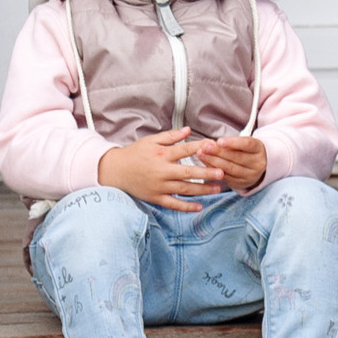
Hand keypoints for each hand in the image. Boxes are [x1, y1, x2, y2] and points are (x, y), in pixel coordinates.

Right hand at [98, 128, 219, 210]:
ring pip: (184, 189)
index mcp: (161, 155)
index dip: (200, 148)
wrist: (115, 171)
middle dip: (206, 173)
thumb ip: (171, 136)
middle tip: (222, 172)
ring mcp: (159, 186)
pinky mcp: (156, 198)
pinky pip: (173, 204)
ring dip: (202, 190)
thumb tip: (189, 130)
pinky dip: (186, 207)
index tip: (214, 146)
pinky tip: (199, 207)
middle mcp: (162, 171)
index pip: (184, 150)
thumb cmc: (134, 153)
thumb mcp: (151, 141)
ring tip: (217, 189)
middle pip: (187, 173)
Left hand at [194, 134, 267, 192]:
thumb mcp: (243, 143)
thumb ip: (229, 142)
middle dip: (219, 152)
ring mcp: (249, 175)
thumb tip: (210, 143)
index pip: (247, 145)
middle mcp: (257, 164)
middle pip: (237, 157)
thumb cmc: (245, 150)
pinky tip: (204, 163)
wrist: (254, 167)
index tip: (218, 141)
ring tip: (201, 154)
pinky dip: (213, 169)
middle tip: (204, 147)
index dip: (233, 143)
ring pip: (230, 168)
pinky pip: (225, 176)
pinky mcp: (240, 183)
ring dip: (213, 161)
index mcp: (259, 150)